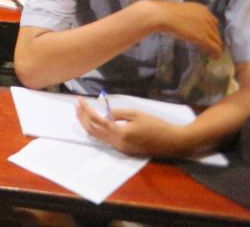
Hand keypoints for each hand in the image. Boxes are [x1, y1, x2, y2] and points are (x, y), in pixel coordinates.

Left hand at [77, 99, 194, 157]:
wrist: (172, 142)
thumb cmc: (156, 125)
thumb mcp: (136, 114)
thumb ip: (117, 113)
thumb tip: (103, 112)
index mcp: (120, 133)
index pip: (96, 120)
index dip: (86, 109)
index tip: (79, 99)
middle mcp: (117, 143)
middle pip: (92, 130)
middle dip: (82, 117)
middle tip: (77, 105)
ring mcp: (120, 148)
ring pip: (97, 136)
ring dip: (87, 124)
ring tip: (81, 112)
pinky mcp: (124, 150)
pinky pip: (105, 140)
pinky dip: (96, 130)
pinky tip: (94, 122)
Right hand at [143, 0, 223, 55]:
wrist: (163, 15)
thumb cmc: (167, 12)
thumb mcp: (183, 11)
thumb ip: (190, 17)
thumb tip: (188, 24)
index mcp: (203, 9)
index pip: (213, 21)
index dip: (211, 29)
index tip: (207, 35)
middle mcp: (208, 18)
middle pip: (216, 31)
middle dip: (213, 38)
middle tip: (208, 45)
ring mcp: (207, 28)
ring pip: (218, 40)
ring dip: (215, 47)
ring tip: (210, 52)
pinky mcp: (204, 38)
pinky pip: (216, 48)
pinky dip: (216, 53)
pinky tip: (213, 56)